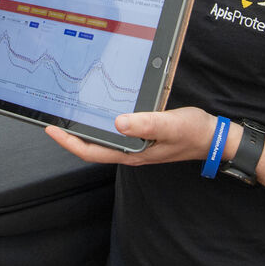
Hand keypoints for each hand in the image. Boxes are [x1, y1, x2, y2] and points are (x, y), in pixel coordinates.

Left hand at [44, 106, 221, 165]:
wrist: (213, 138)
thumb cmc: (193, 132)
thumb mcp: (170, 125)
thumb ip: (146, 124)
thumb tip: (119, 123)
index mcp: (132, 152)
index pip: (92, 151)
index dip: (69, 142)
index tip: (51, 129)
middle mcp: (130, 151)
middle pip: (92, 148)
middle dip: (70, 136)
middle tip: (51, 120)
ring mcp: (135, 145)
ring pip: (102, 140)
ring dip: (83, 130)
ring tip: (67, 116)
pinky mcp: (141, 136)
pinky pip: (113, 133)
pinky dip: (100, 124)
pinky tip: (97, 113)